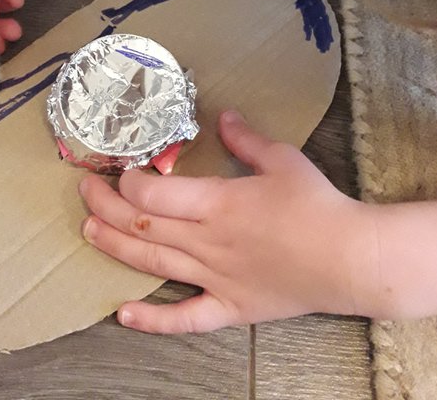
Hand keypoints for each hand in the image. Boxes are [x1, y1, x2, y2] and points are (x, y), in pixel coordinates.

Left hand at [79, 110, 372, 333]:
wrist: (351, 259)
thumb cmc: (317, 205)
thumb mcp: (282, 159)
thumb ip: (246, 138)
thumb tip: (223, 116)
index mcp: (217, 203)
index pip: (153, 195)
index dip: (128, 182)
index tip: (119, 169)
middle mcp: (207, 242)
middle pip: (142, 226)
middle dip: (107, 206)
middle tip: (86, 190)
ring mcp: (215, 278)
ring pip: (152, 263)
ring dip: (114, 246)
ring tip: (87, 230)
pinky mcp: (229, 307)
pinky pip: (185, 319)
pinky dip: (152, 320)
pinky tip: (123, 315)